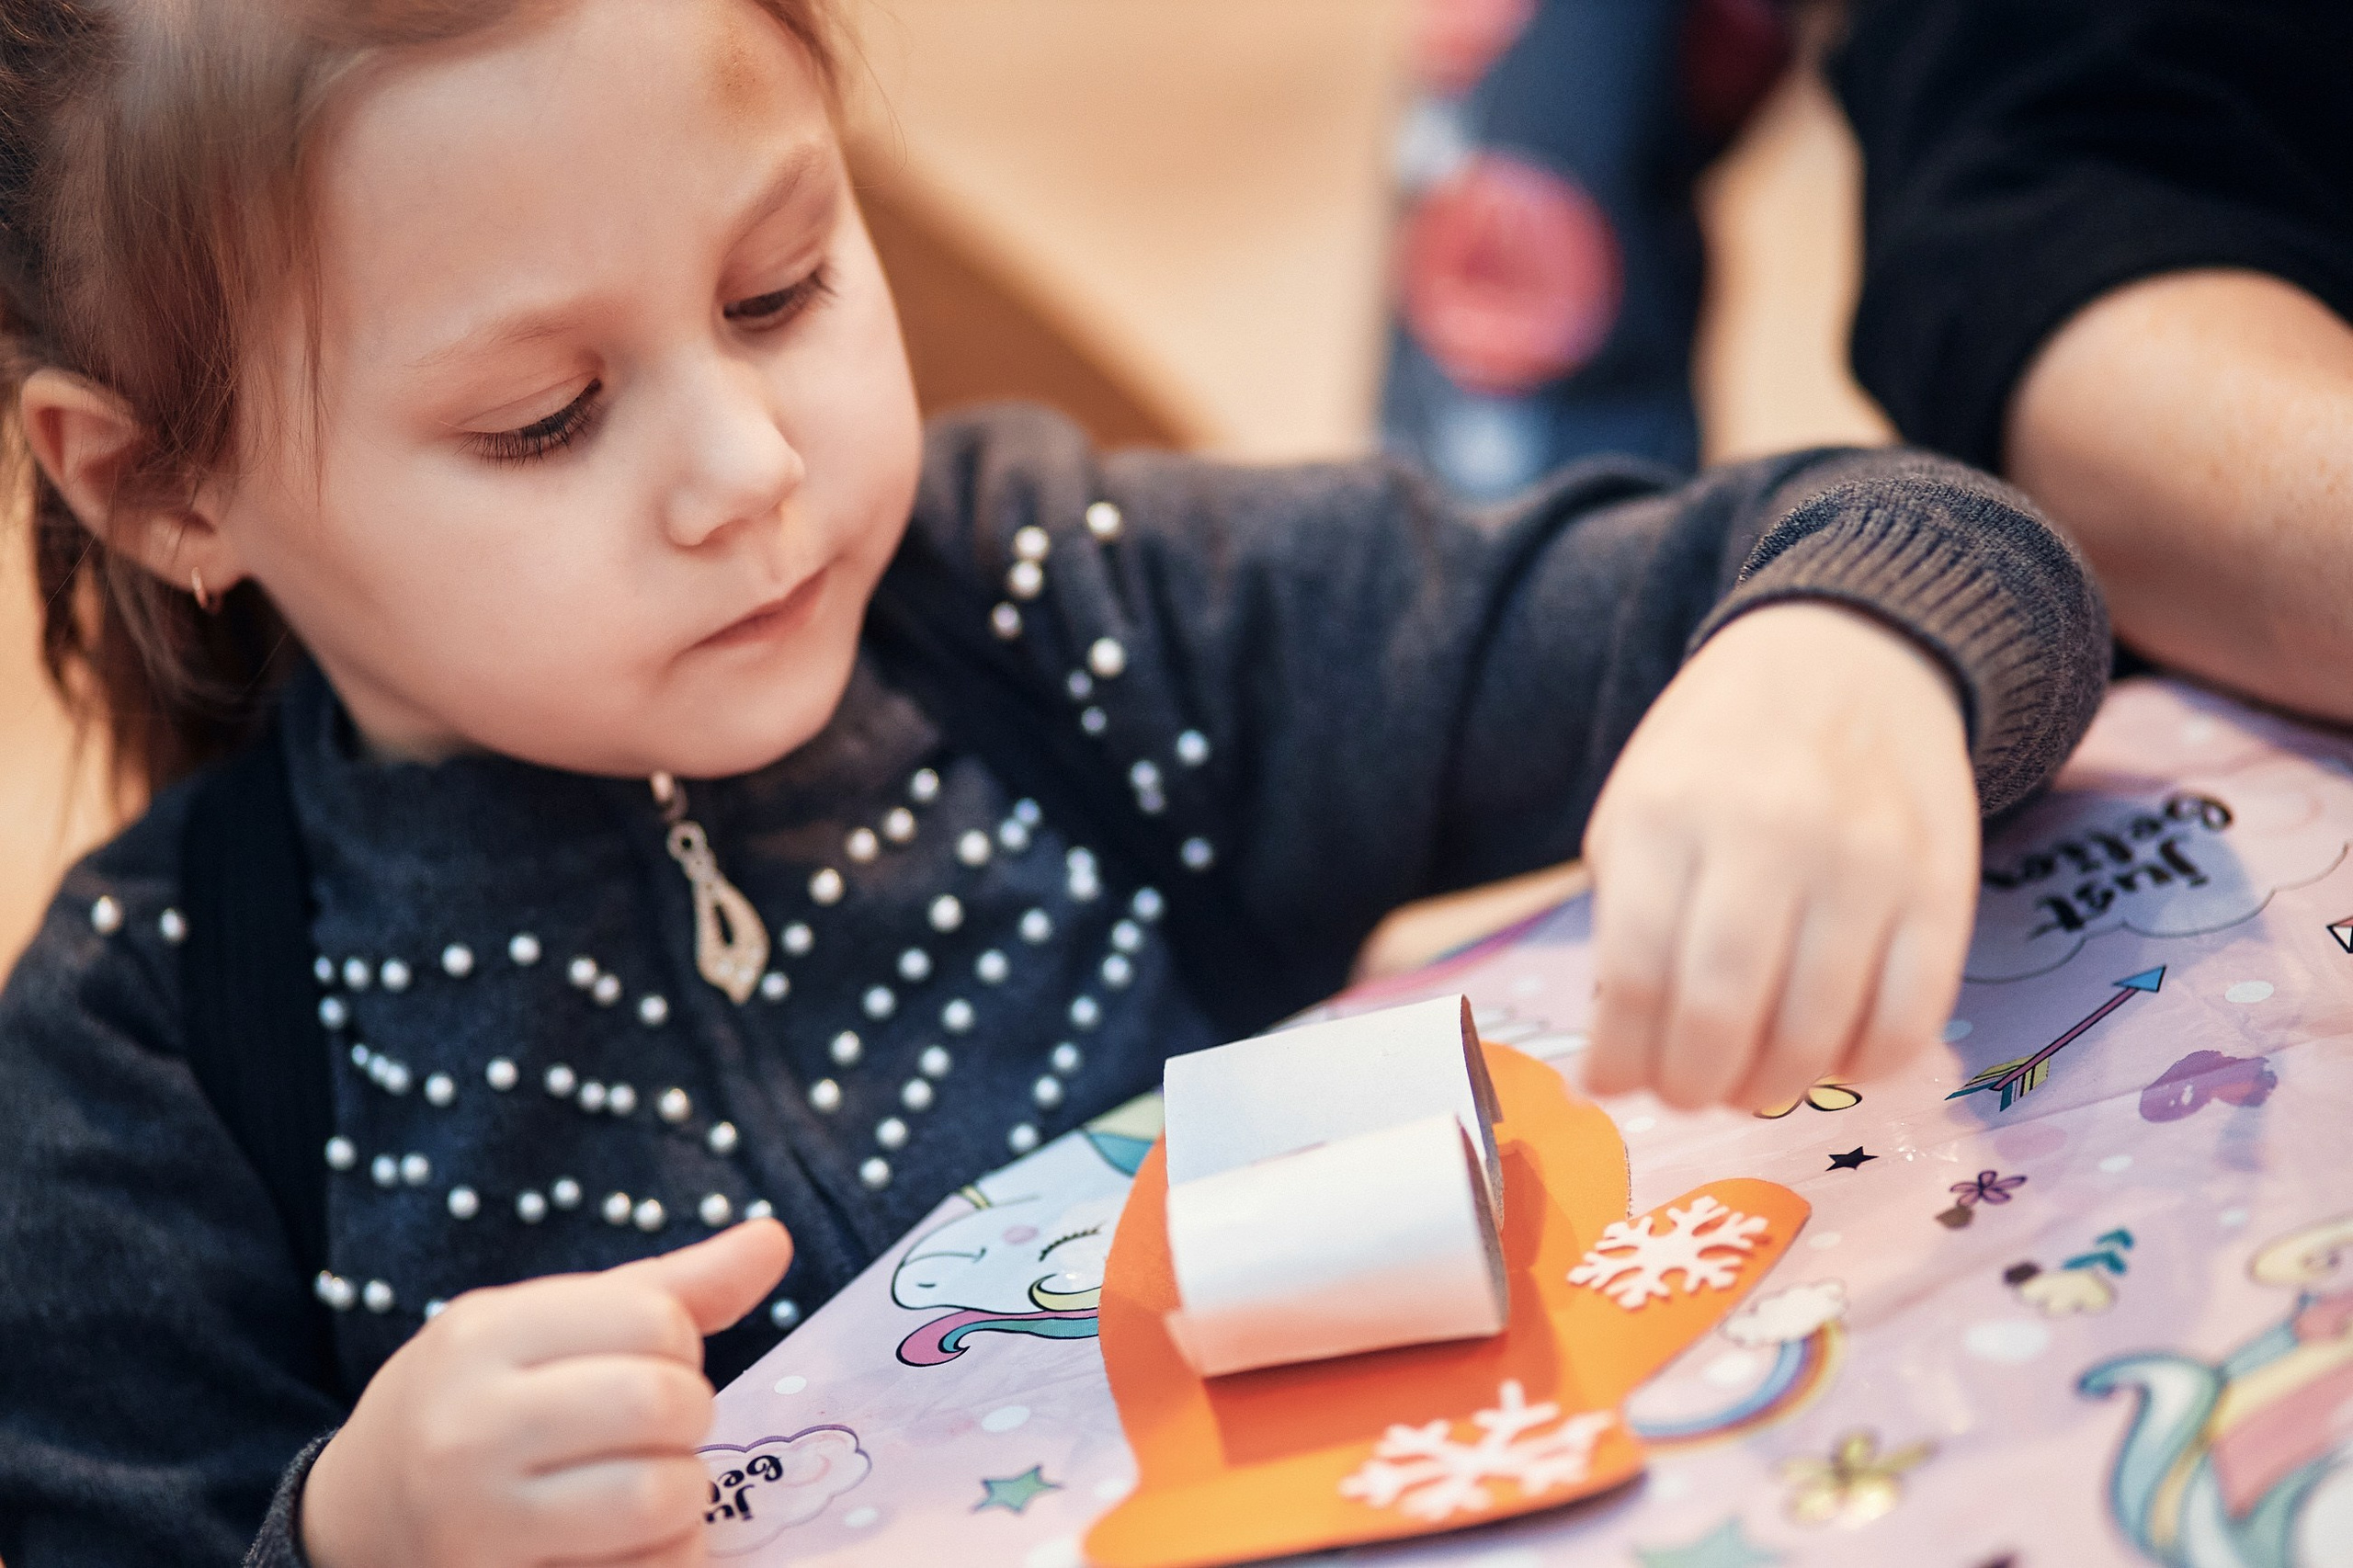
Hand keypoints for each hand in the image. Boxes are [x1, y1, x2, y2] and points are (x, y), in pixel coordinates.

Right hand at [301, 1219, 792, 1567]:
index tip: (647, 1362)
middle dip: (686, 1416)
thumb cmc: (482, 1402)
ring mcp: (478, 1523)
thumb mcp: (547, 1324)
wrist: (358, 1519)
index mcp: (485, 1334)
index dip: (678, 1343)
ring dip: (682, 1494)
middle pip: (663, 1403)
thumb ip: (668, 1287)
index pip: (655, 1317)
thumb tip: (775, 1238)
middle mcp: (471, 1426)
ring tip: (644, 1485)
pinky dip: (666, 1557)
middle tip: (654, 1430)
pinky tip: (625, 1543)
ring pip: (661, 1497)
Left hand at [1580, 602, 1977, 1110]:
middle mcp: (1767, 832)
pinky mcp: (1942, 884)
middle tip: (1684, 1092)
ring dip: (1770, 1088)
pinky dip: (1862, 1067)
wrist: (1850, 653)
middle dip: (1690, 1086)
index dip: (1620, 1060)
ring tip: (1748, 1079)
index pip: (1633, 978)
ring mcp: (1864, 859)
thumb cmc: (1719, 755)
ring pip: (1815, 1033)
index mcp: (1666, 813)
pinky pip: (1909, 1019)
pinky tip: (1829, 1058)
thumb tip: (1613, 1075)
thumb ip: (1623, 932)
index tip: (1615, 1082)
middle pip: (1719, 1015)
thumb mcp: (1636, 813)